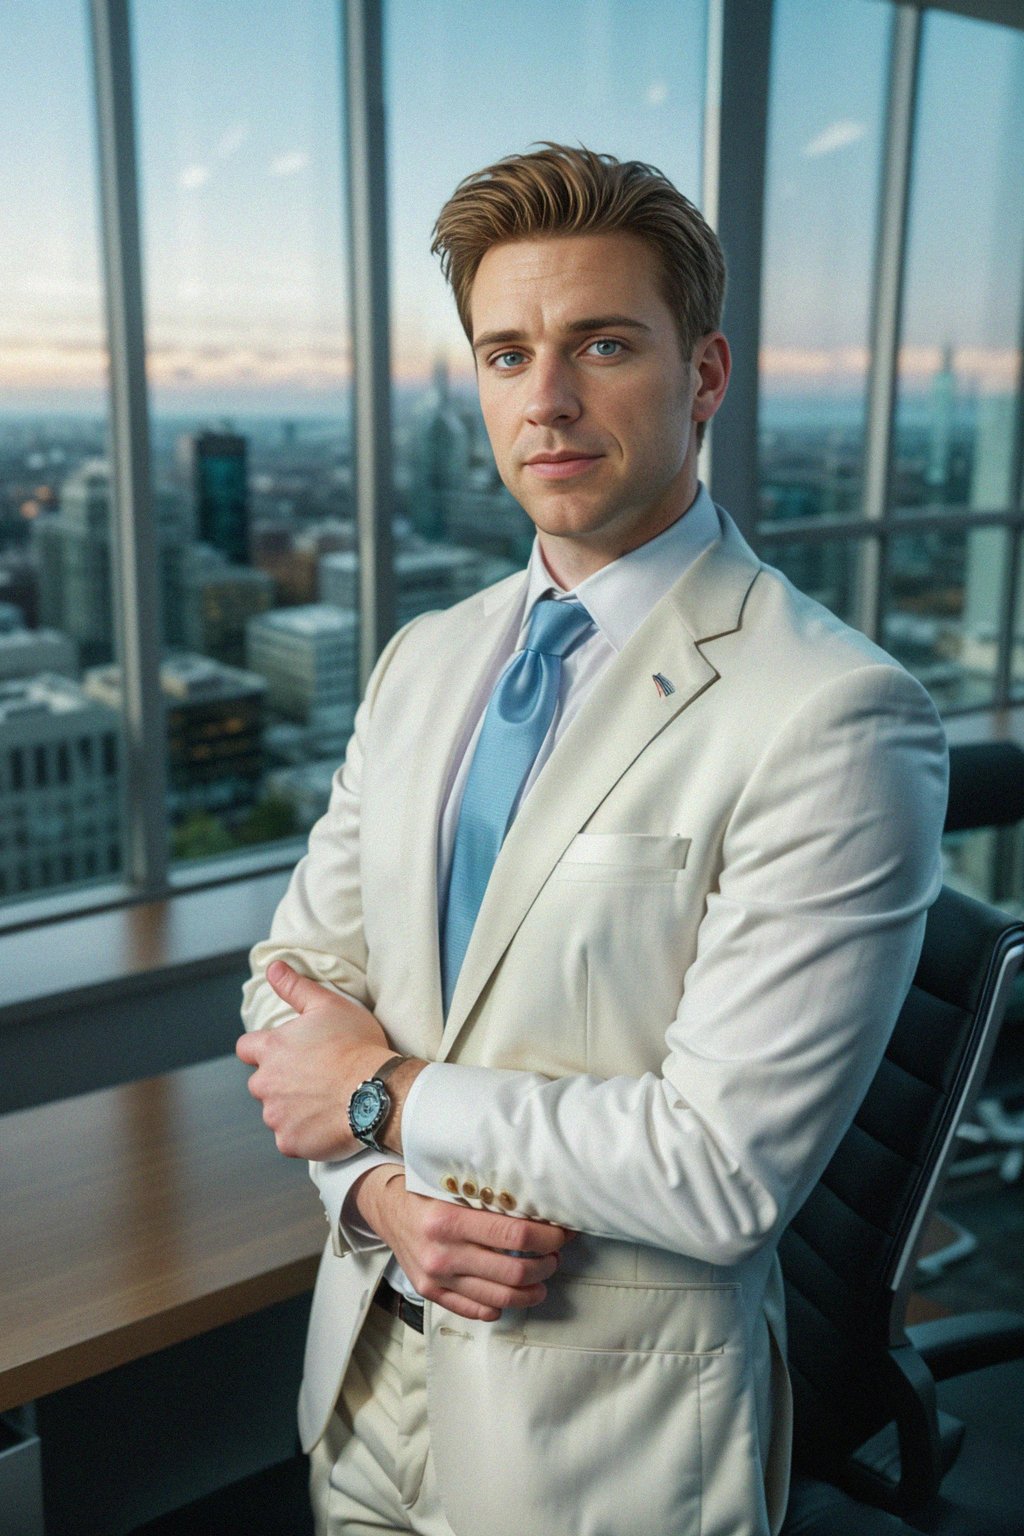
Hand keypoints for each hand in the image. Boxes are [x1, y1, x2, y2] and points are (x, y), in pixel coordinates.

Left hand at [236, 961, 392, 1158]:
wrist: (377, 1090)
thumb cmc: (356, 1045)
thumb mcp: (328, 1006)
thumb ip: (295, 987)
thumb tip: (273, 967)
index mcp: (271, 1049)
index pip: (246, 1049)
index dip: (263, 1050)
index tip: (286, 1054)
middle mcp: (266, 1083)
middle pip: (262, 1083)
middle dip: (281, 1081)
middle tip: (315, 1078)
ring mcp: (276, 1115)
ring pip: (276, 1112)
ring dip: (293, 1108)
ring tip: (325, 1100)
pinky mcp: (289, 1142)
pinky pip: (290, 1139)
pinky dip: (304, 1133)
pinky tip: (327, 1122)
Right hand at [356, 1165, 573, 1321]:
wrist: (386, 1208)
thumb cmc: (426, 1190)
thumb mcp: (454, 1184)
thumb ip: (490, 1195)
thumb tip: (540, 1205)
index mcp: (449, 1220)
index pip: (514, 1236)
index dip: (548, 1237)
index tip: (562, 1233)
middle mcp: (442, 1253)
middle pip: (513, 1271)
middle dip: (545, 1265)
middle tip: (555, 1256)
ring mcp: (436, 1278)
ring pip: (500, 1297)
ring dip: (531, 1290)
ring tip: (542, 1278)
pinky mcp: (431, 1293)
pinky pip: (476, 1310)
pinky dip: (501, 1305)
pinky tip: (512, 1293)